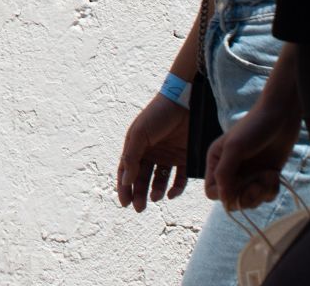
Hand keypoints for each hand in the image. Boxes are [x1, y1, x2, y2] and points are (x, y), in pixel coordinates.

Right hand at [116, 93, 189, 211]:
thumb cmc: (157, 115)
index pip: (127, 171)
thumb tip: (125, 181)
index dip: (124, 187)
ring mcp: (168, 156)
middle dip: (139, 193)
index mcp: (136, 146)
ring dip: (156, 191)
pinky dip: (175, 188)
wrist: (185, 102)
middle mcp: (151, 153)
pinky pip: (179, 178)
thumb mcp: (139, 134)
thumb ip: (131, 157)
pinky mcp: (184, 158)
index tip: (124, 203)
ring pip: (160, 180)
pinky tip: (171, 194)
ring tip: (156, 197)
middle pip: (142, 178)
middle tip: (140, 208)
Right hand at [203, 96, 298, 211]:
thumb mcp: (235, 148)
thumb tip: (223, 199)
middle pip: (233, 200)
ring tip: (269, 175)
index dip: (224, 195)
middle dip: (247, 196)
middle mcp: (231, 171)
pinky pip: (265, 196)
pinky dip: (271, 189)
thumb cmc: (254, 127)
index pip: (212, 191)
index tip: (238, 188)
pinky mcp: (265, 177)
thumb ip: (224, 173)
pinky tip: (274, 174)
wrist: (281, 116)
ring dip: (262, 192)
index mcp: (217, 162)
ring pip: (251, 200)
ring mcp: (249, 174)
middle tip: (258, 184)